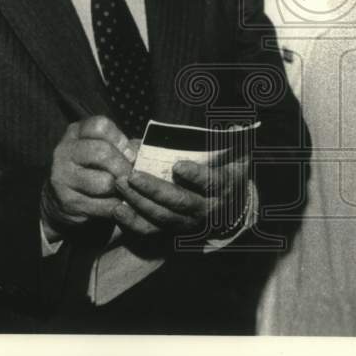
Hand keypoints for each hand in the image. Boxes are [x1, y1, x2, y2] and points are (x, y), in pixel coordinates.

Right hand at [40, 115, 135, 240]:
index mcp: (77, 132)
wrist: (63, 199)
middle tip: (132, 176)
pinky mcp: (68, 201)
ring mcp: (62, 176)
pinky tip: (118, 204)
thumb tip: (147, 149)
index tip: (130, 154)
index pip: (100, 126)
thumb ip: (125, 147)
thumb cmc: (94, 169)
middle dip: (124, 166)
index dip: (120, 140)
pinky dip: (116, 207)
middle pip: (102, 152)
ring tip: (124, 190)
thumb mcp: (106, 150)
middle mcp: (65, 151)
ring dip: (121, 189)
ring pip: (104, 182)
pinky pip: (103, 205)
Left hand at [112, 150, 249, 239]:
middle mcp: (206, 208)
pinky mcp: (172, 230)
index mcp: (223, 186)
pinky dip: (133, 222)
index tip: (178, 166)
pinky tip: (117, 210)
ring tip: (120, 185)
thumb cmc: (229, 171)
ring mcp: (188, 221)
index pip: (211, 182)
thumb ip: (235, 139)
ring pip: (162, 216)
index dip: (195, 175)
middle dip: (155, 190)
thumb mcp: (238, 155)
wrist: (231, 209)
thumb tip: (235, 124)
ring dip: (139, 202)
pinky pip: (151, 230)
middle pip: (180, 201)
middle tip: (132, 175)